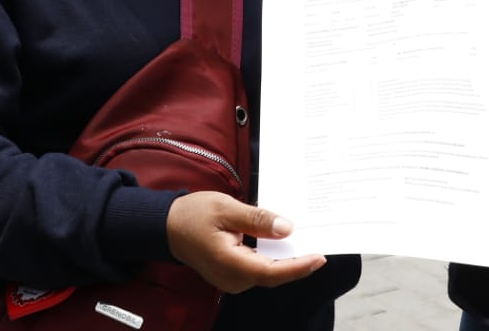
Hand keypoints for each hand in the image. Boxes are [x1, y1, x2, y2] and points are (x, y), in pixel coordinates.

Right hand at [165, 192, 323, 293]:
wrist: (167, 226)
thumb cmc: (194, 214)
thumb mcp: (227, 208)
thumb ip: (258, 220)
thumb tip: (287, 229)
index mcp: (230, 264)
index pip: (273, 271)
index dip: (299, 266)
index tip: (320, 257)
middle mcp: (233, 278)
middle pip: (274, 275)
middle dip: (298, 263)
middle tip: (321, 246)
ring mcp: (231, 279)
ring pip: (267, 274)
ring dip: (288, 261)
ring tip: (309, 243)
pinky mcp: (231, 274)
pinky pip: (258, 269)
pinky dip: (274, 259)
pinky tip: (285, 244)